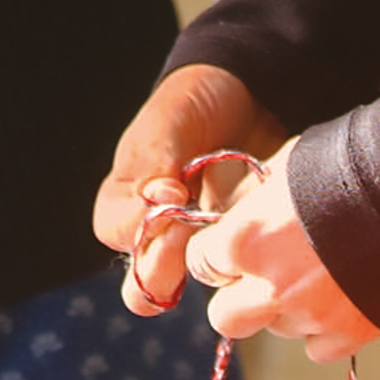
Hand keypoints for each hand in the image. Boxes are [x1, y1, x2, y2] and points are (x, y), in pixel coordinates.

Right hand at [93, 64, 286, 316]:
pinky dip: (247, 260)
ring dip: (211, 269)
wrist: (248, 95)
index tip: (179, 198)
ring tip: (235, 232)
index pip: (118, 236)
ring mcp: (194, 244)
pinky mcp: (232, 247)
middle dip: (166, 273)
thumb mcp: (168, 123)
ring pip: (190, 284)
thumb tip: (160, 201)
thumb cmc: (194, 103)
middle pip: (144, 282)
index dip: (144, 226)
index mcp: (122, 201)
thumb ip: (155, 163)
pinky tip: (261, 232)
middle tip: (199, 235)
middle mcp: (153, 232)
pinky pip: (235, 271)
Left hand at [183, 136, 379, 361]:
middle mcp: (270, 285)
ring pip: (276, 330)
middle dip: (238, 296)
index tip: (230, 249)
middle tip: (262, 275)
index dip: (215, 255)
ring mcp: (311, 315)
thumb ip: (254, 204)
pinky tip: (345, 294)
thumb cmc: (354, 161)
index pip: (202, 263)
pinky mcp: (352, 333)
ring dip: (286, 309)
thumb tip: (237, 217)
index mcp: (245, 239)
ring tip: (321, 272)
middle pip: (225, 317)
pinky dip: (325, 329)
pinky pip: (318, 347)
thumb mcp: (286, 168)